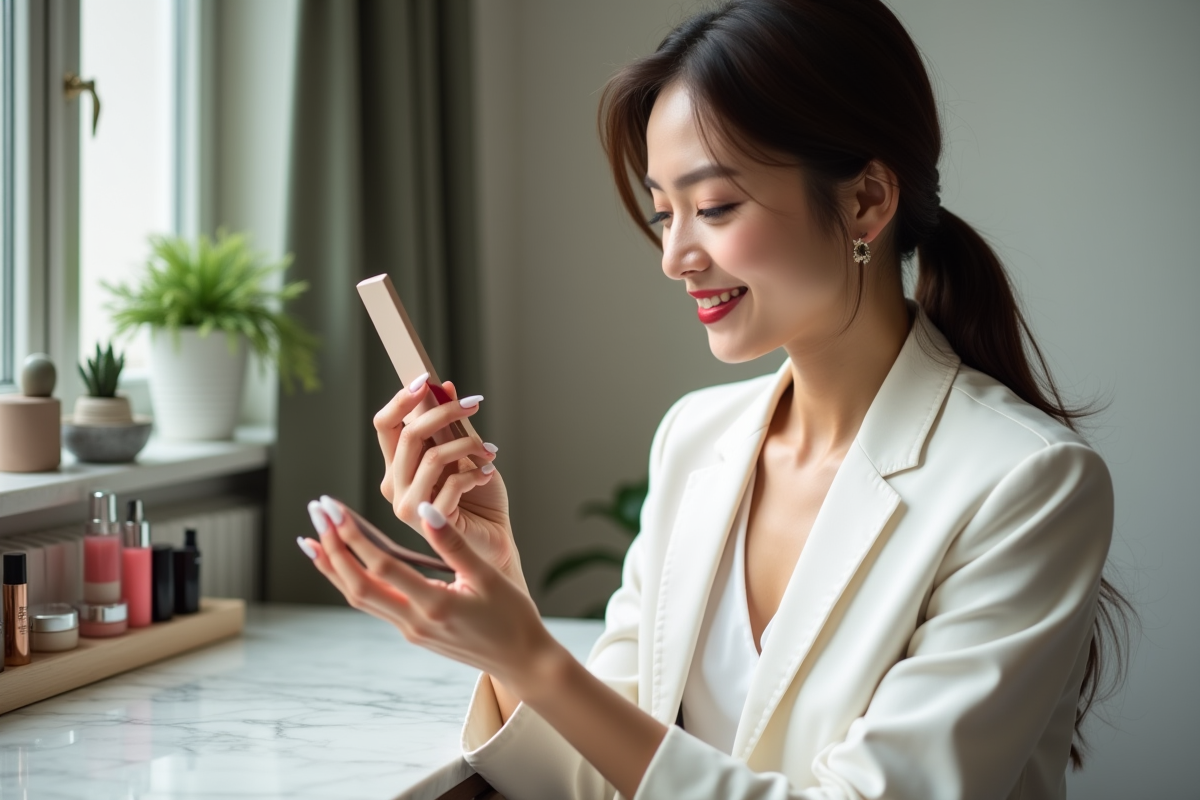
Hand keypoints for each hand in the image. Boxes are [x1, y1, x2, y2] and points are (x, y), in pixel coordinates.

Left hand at [299, 497, 559, 690]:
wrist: (522, 661)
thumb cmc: (513, 616)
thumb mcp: (487, 576)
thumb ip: (453, 543)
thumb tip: (424, 510)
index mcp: (435, 606)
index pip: (382, 566)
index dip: (353, 535)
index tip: (334, 507)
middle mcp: (414, 623)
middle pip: (358, 585)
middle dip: (333, 548)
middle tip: (316, 512)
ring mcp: (410, 631)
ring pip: (359, 598)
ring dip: (334, 567)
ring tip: (312, 539)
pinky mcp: (412, 632)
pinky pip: (373, 604)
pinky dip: (353, 580)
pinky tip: (345, 564)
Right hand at [374, 375, 521, 586]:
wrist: (496, 541)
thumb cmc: (479, 499)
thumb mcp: (465, 453)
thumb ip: (451, 426)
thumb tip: (444, 386)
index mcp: (397, 466)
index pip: (385, 425)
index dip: (401, 399)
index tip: (426, 379)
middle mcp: (394, 485)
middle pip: (408, 435)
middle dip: (444, 413)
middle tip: (473, 405)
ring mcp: (407, 506)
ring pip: (431, 458)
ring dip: (467, 445)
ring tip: (489, 451)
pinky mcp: (428, 522)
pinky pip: (451, 485)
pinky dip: (475, 473)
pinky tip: (487, 474)